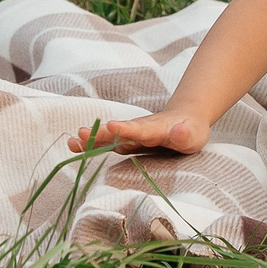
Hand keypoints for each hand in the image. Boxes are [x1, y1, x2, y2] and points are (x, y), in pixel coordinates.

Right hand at [68, 112, 209, 155]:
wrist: (185, 120)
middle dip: (101, 134)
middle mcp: (139, 129)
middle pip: (119, 132)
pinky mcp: (127, 141)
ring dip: (92, 139)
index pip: (141, 129)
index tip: (112, 126)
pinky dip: (92, 144)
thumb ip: (185, 134)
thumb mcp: (194, 135)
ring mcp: (132, 135)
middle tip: (81, 133)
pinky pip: (108, 143)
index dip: (127, 129)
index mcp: (156, 129)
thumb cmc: (190, 131)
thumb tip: (181, 130)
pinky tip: (75, 147)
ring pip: (110, 137)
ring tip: (72, 141)